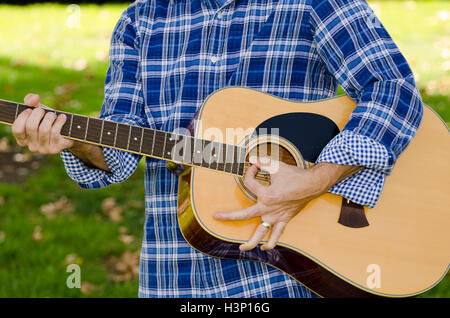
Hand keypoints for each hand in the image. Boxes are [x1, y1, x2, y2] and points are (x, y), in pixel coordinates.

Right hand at [12, 93, 73, 153]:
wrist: (67, 132)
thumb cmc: (48, 120)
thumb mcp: (38, 110)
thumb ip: (31, 102)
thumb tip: (34, 97)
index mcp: (23, 139)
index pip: (17, 129)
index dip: (22, 117)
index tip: (29, 110)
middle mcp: (31, 146)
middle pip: (31, 126)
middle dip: (38, 114)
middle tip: (43, 111)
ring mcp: (43, 149)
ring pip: (44, 129)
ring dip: (50, 117)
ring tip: (54, 115)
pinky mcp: (55, 149)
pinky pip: (55, 132)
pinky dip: (59, 121)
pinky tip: (62, 118)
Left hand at [214, 156, 328, 251]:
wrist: (312, 184)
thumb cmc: (295, 175)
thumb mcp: (277, 166)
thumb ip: (262, 162)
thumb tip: (252, 158)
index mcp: (266, 195)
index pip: (250, 184)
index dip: (250, 172)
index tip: (254, 167)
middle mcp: (269, 208)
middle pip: (245, 214)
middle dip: (229, 216)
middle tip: (216, 217)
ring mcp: (276, 216)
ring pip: (261, 232)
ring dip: (251, 242)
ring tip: (241, 248)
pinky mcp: (284, 220)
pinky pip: (277, 234)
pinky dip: (272, 242)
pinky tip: (265, 248)